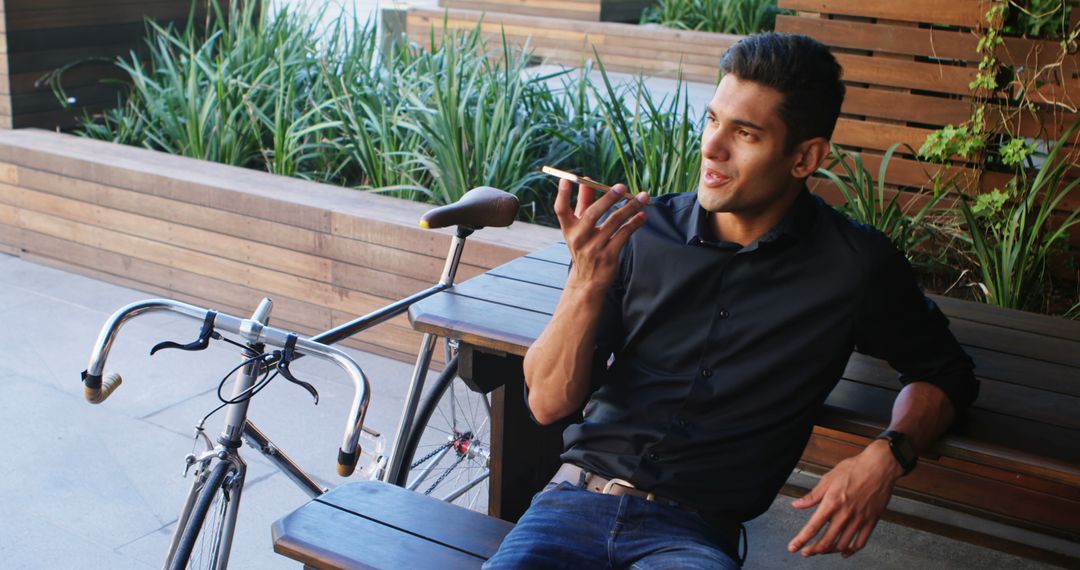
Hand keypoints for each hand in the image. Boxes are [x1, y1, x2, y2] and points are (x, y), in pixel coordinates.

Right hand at [554, 178, 648, 292]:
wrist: (587, 282)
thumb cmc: (584, 249)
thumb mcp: (579, 229)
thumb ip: (583, 204)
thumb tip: (587, 180)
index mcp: (569, 229)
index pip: (560, 209)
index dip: (562, 195)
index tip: (566, 179)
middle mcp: (579, 238)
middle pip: (591, 213)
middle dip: (607, 197)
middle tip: (621, 187)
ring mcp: (593, 248)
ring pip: (613, 222)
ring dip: (630, 207)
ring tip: (642, 197)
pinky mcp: (608, 256)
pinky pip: (624, 235)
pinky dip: (634, 223)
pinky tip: (642, 216)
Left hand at [787, 439, 902, 557]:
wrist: (880, 467)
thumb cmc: (854, 469)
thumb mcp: (828, 478)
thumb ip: (813, 496)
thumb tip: (797, 504)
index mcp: (832, 502)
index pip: (813, 527)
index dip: (801, 540)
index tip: (793, 547)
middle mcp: (845, 514)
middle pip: (827, 540)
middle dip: (814, 550)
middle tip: (806, 552)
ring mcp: (859, 519)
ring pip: (842, 544)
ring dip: (830, 551)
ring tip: (822, 550)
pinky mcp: (871, 521)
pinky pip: (860, 542)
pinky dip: (851, 550)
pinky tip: (844, 552)